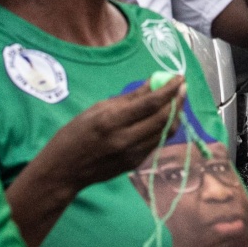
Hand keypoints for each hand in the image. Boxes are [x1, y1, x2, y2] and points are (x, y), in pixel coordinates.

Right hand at [33, 79, 185, 194]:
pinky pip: (157, 142)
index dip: (169, 89)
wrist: (65, 170)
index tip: (179, 77)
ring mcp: (133, 154)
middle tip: (182, 86)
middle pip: (164, 118)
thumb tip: (153, 83)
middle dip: (178, 100)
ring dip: (175, 114)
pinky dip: (164, 127)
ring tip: (176, 99)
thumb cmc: (75, 133)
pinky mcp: (136, 163)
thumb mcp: (97, 109)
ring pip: (165, 132)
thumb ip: (128, 98)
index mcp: (113, 121)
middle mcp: (126, 139)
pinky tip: (163, 116)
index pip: (151, 103)